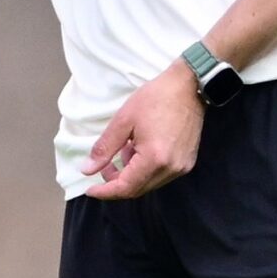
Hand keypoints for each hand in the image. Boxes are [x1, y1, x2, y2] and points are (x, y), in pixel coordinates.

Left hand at [83, 63, 205, 200]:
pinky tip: (138, 150)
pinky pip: (160, 175)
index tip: (89, 190)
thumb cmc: (155, 99)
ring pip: (149, 183)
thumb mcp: (123, 121)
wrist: (189, 86)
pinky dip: (144, 169)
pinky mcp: (187, 161)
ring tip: (123, 150)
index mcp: (155, 159)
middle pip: (138, 189)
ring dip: (130, 175)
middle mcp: (171, 168)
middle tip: (103, 167)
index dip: (105, 192)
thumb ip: (104, 148)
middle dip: (116, 183)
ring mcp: (182, 166)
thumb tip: (87, 170)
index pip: (126, 188)